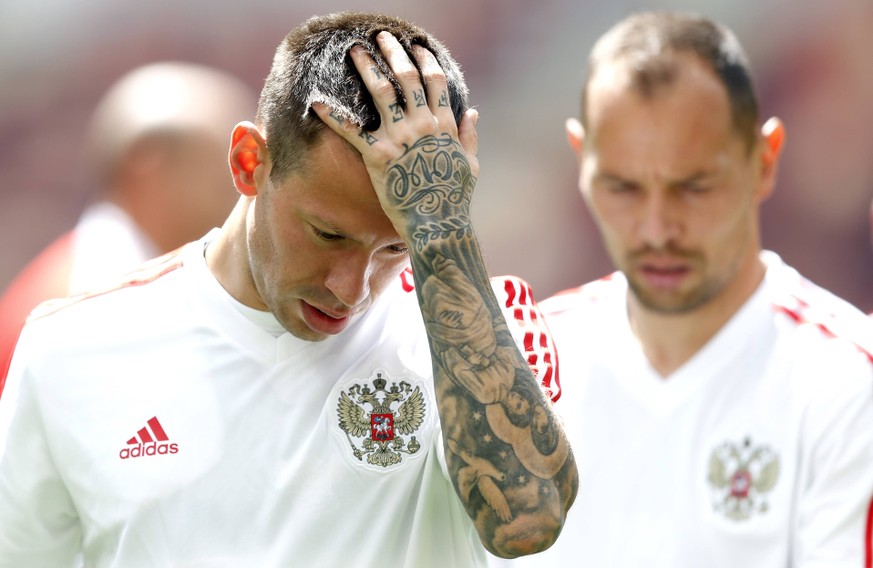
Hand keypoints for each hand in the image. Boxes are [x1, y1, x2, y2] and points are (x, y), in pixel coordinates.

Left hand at [312, 32, 478, 245]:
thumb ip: (469, 135)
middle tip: (381, 36)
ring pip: (381, 92)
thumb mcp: (471, 164)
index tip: (415, 46)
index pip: (435, 81)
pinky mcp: (378, 156)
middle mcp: (421, 125)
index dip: (424, 60)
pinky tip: (316, 102)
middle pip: (407, 77)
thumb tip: (472, 112)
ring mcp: (399, 138)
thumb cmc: (455, 198)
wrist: (438, 224)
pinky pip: (351, 131)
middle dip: (393, 52)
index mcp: (443, 124)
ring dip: (367, 68)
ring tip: (354, 51)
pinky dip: (332, 116)